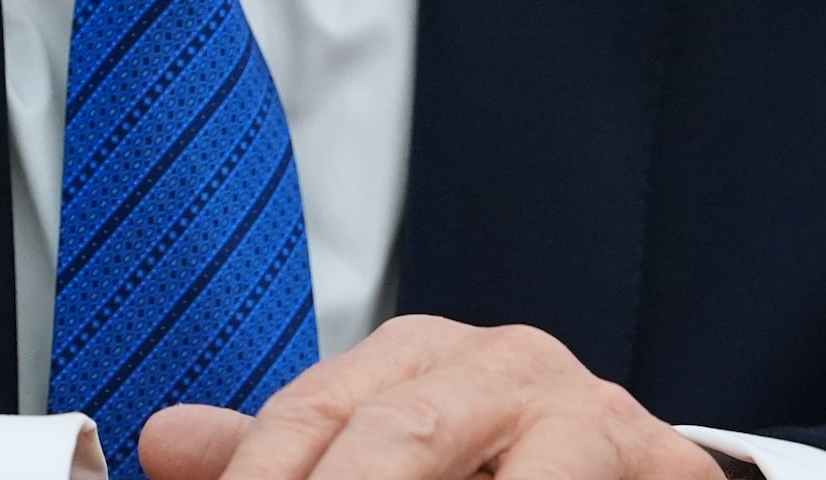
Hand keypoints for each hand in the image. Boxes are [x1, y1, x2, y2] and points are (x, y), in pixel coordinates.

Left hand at [136, 315, 729, 479]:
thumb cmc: (499, 468)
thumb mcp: (387, 457)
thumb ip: (284, 457)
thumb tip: (165, 440)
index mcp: (415, 359)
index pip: (308, 416)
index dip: (260, 479)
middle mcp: (498, 366)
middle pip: (397, 436)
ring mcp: (586, 412)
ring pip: (512, 466)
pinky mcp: (660, 463)